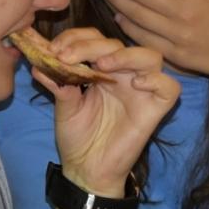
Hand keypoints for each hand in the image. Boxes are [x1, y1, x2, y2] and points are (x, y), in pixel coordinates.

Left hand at [34, 28, 179, 195]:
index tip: (55, 49)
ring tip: (101, 64)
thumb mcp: (64, 106)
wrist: (86, 170)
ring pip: (150, 56)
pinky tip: (136, 84)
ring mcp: (142, 91)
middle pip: (119, 44)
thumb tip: (38, 63)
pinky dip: (156, 80)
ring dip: (125, 55)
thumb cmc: (77, 137)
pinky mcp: (155, 109)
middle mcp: (124, 75)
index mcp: (102, 70)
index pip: (96, 39)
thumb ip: (58, 83)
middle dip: (91, 45)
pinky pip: (170, 88)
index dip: (77, 38)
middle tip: (67, 57)